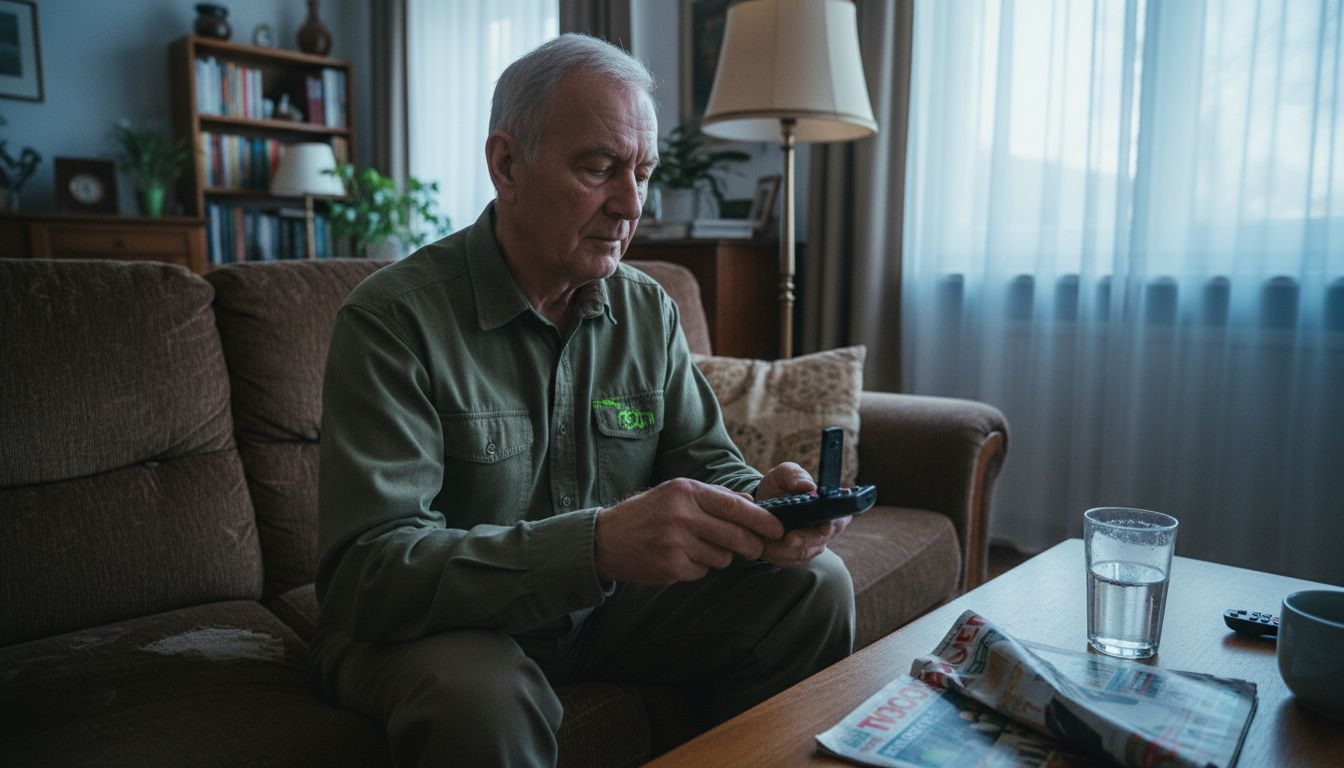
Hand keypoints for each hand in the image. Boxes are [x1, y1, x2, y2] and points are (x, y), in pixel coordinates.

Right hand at [594, 478, 784, 583]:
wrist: (606, 540)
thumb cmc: (646, 513)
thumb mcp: (676, 493)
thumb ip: (713, 497)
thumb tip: (749, 502)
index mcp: (686, 491)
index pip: (735, 506)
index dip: (761, 520)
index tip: (778, 528)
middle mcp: (682, 515)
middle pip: (735, 536)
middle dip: (752, 545)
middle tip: (755, 548)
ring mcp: (676, 543)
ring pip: (722, 557)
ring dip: (719, 556)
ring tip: (696, 547)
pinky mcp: (671, 567)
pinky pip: (703, 571)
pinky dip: (698, 567)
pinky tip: (680, 558)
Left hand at [754, 462, 850, 566]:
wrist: (761, 502)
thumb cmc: (780, 485)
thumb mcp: (785, 473)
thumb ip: (795, 476)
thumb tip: (809, 486)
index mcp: (830, 507)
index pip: (839, 519)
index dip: (833, 525)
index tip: (823, 528)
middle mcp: (825, 529)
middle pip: (820, 541)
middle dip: (804, 541)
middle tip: (789, 539)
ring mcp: (812, 545)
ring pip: (802, 554)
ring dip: (784, 550)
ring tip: (766, 543)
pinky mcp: (796, 557)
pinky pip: (787, 561)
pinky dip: (775, 556)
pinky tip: (764, 548)